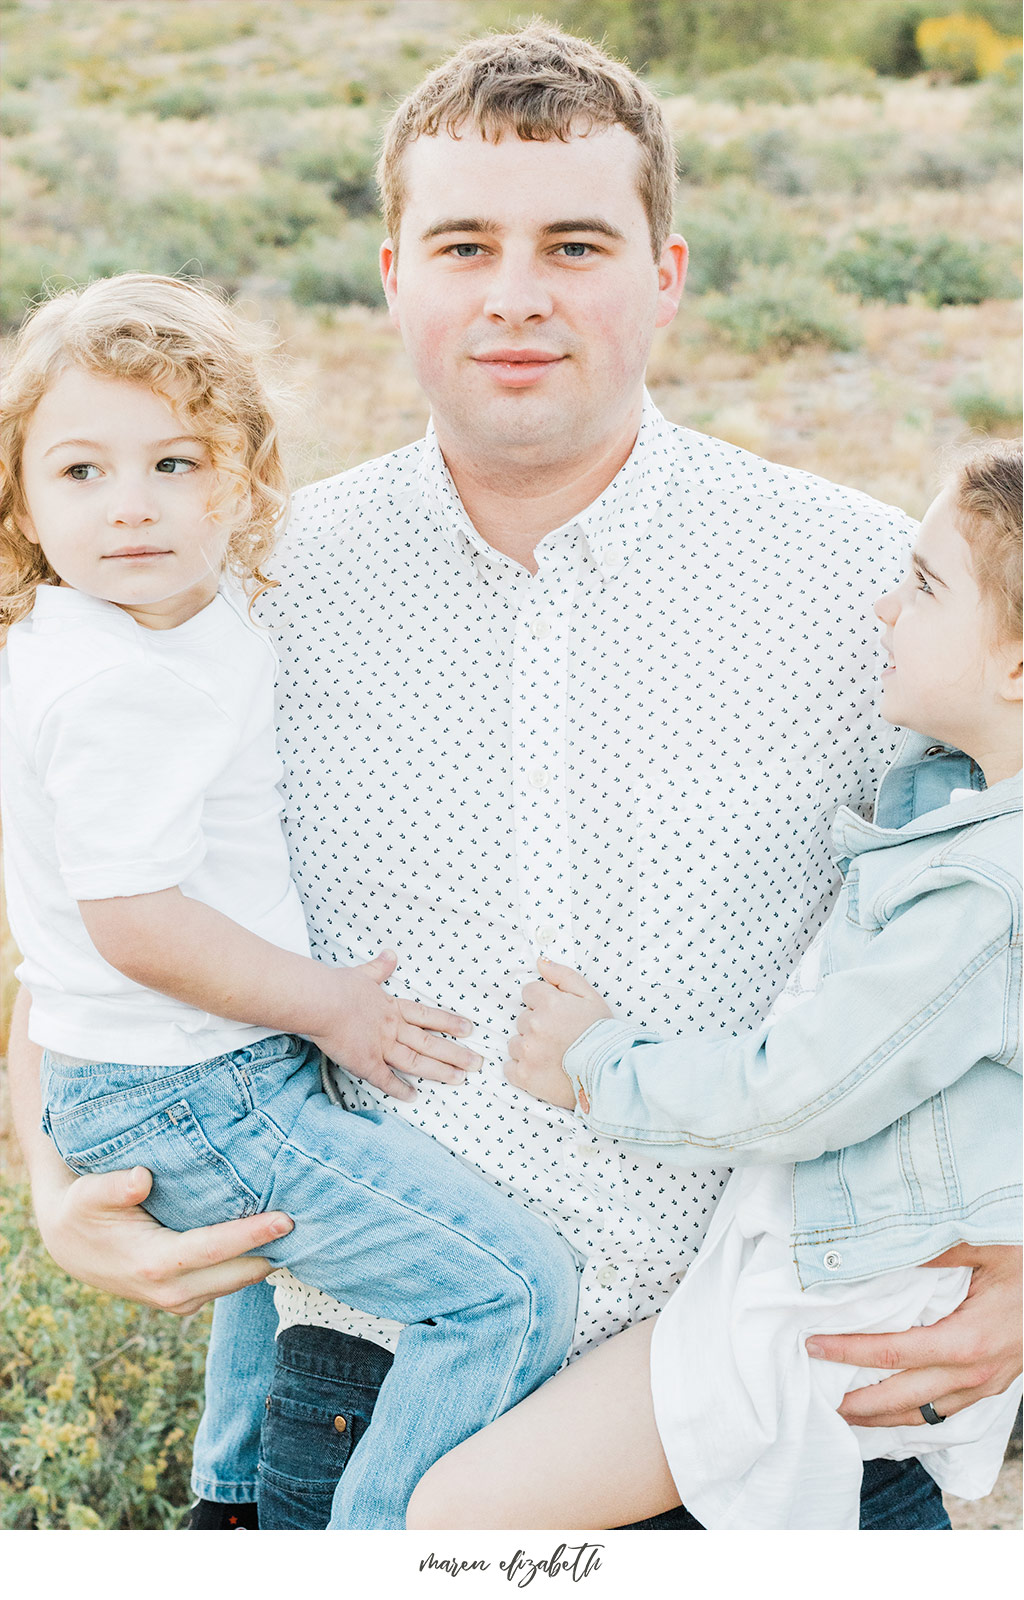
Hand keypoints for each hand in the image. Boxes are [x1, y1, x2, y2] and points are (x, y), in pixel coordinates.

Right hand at [38, 1164, 293, 1317]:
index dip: (251, 1235)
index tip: (286, 1219)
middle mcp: (169, 1291)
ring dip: (265, 1260)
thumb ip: (114, 1187)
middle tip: (315, 1222)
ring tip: (304, 1231)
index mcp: (152, 1264)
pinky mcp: (183, 1299)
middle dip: (274, 1251)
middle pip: (237, 1274)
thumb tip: (141, 1178)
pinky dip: (249, 1266)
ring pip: (236, 1283)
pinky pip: (226, 1284)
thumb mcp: (88, 1193)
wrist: (67, 1244)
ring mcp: (177, 1300)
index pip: (214, 1249)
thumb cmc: (82, 1210)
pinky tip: (272, 1242)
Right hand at [308, 950, 481, 1102]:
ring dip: (439, 1071)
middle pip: (430, 1043)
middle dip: (455, 1053)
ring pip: (416, 1062)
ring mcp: (381, 1047)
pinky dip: (399, 1089)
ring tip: (460, 1079)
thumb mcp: (364, 974)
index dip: (449, 1023)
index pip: (427, 1017)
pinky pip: (385, 1080)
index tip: (470, 1029)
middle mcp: (392, 1029)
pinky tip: (414, 1097)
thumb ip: (379, 967)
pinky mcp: (365, 1063)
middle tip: (477, 1063)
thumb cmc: (338, 986)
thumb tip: (390, 954)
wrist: (322, 1001)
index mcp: (392, 1008)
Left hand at [503, 959, 612, 1109]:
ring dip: (529, 1047)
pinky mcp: (524, 1076)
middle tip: (560, 1037)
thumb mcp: (590, 997)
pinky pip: (510, 1067)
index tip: (558, 1015)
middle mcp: (535, 1026)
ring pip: (516, 1042)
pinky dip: (522, 1068)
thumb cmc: (602, 1033)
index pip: (529, 992)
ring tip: (553, 1055)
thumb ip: (563, 975)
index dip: (543, 1002)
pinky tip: (542, 1069)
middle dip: (537, 1025)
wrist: (610, 1073)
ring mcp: (528, 1052)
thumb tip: (540, 962)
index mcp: (549, 1003)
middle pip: (523, 1018)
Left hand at [807, 1243, 1022, 1425]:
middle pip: (900, 1398)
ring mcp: (983, 1386)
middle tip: (817, 1399)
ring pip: (921, 1414)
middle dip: (856, 1403)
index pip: (891, 1353)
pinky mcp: (989, 1388)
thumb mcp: (983, 1245)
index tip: (814, 1346)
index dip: (848, 1352)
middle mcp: (972, 1373)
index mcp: (965, 1341)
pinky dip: (911, 1415)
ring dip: (880, 1417)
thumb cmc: (1023, 1265)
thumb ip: (934, 1250)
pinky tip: (889, 1411)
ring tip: (844, 1413)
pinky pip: (943, 1412)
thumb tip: (881, 1251)